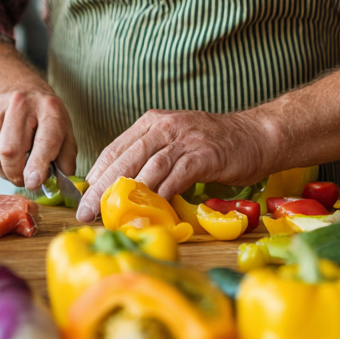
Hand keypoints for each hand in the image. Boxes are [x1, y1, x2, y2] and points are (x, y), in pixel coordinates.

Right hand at [0, 88, 76, 190]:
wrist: (16, 87)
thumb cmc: (43, 115)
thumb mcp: (65, 131)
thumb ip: (65, 160)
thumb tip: (60, 186)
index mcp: (49, 108)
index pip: (44, 140)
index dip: (38, 165)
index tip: (34, 183)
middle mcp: (21, 104)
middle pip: (10, 151)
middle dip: (16, 174)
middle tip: (25, 179)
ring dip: (3, 171)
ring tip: (15, 166)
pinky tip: (3, 158)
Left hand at [75, 108, 272, 221]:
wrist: (256, 135)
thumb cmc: (215, 144)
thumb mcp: (176, 142)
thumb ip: (152, 158)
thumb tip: (124, 189)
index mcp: (153, 122)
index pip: (115, 148)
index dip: (97, 173)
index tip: (83, 197)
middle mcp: (165, 126)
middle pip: (126, 158)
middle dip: (103, 187)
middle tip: (86, 212)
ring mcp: (185, 138)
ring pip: (148, 166)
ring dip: (128, 194)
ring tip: (112, 216)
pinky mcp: (204, 154)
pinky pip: (176, 175)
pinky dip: (162, 193)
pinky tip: (152, 210)